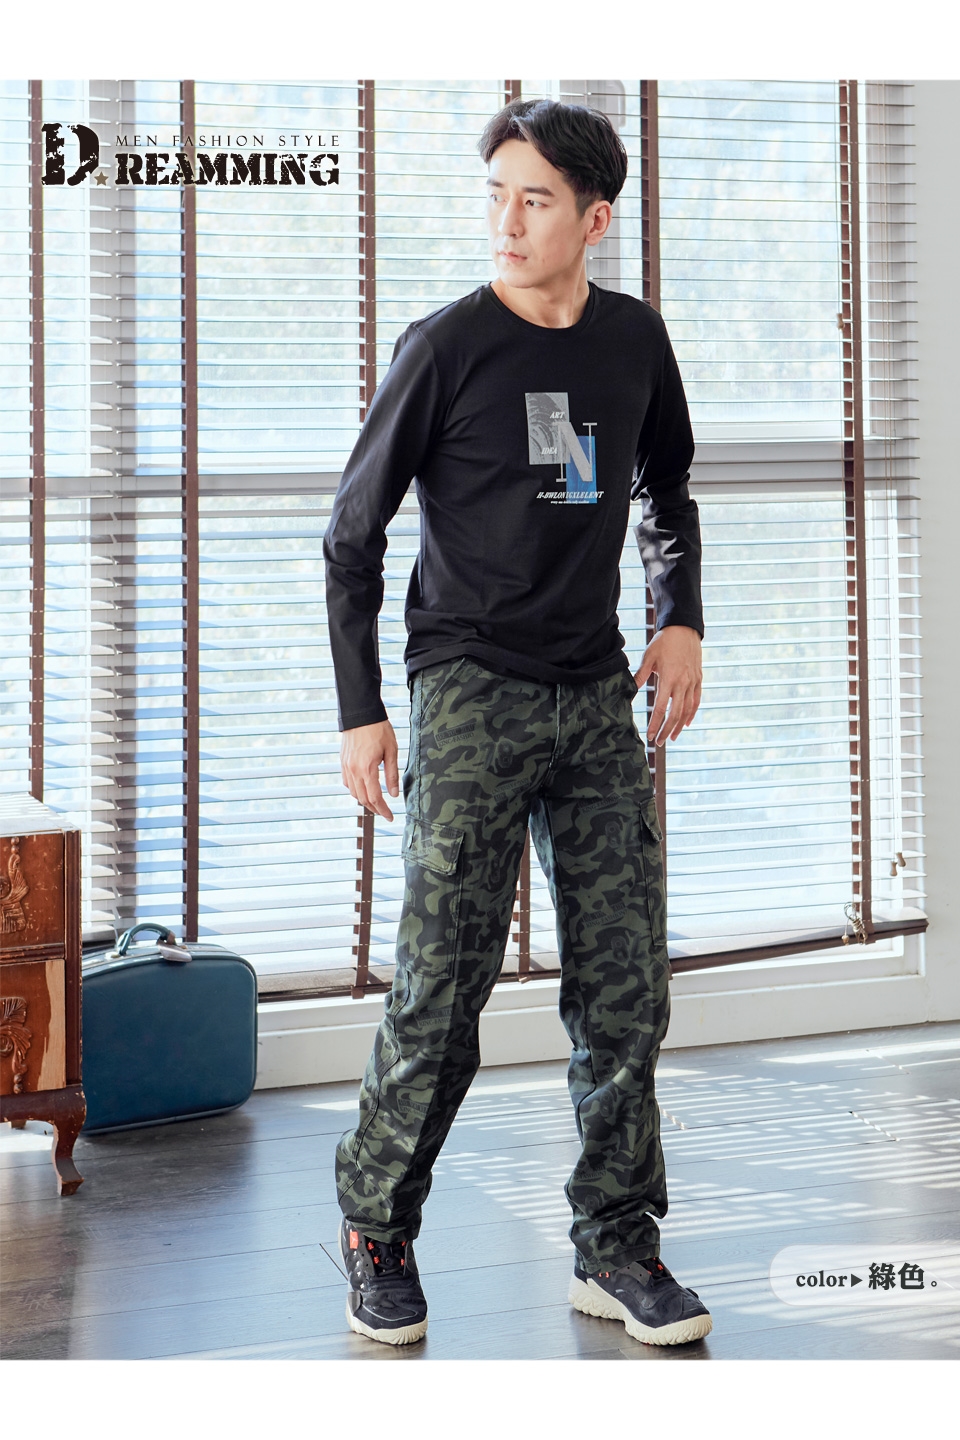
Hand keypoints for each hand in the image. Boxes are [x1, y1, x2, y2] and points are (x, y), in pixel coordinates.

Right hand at [340, 719, 399, 820]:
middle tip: (385, 813)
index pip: (375, 798)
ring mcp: (346, 766)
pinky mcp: (343, 762)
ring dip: (364, 801)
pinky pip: (347, 782)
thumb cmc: (378, 729)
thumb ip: (392, 775)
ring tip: (376, 803)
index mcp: (367, 769)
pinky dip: (355, 790)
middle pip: (363, 798)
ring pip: (353, 792)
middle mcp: (354, 770)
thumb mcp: (392, 751)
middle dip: (375, 809)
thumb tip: (394, 794)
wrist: (360, 714)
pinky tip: (363, 789)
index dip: (383, 810)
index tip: (390, 816)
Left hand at [634, 626, 701, 745]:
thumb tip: (630, 691)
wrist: (684, 628)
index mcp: (668, 679)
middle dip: (667, 730)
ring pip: (687, 710)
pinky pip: (696, 700)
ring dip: (679, 726)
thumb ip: (640, 676)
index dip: (655, 724)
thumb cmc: (664, 642)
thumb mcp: (649, 658)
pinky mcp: (698, 679)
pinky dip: (692, 713)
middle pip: (675, 714)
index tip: (650, 735)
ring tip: (672, 737)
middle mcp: (682, 683)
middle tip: (660, 743)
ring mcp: (692, 682)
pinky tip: (687, 723)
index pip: (661, 708)